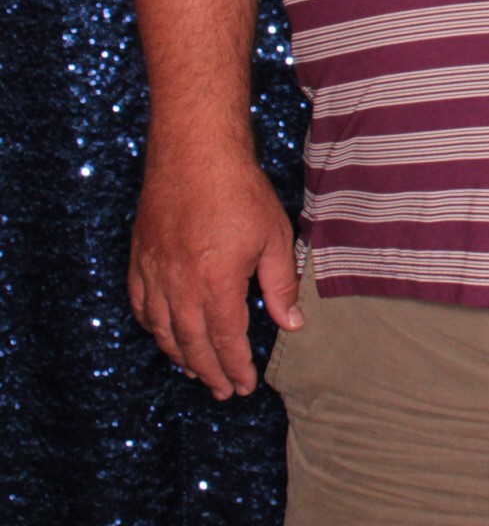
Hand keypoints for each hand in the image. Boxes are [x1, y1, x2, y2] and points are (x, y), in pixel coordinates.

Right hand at [127, 146, 298, 398]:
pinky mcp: (139, 259)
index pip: (226, 341)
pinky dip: (152, 327)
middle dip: (209, 372)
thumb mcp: (275, 238)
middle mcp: (179, 287)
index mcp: (216, 284)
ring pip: (162, 330)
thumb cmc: (240, 192)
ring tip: (197, 371)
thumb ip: (281, 285)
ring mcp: (154, 274)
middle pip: (191, 344)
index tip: (245, 387)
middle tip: (224, 391)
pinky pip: (140, 306)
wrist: (194, 155)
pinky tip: (163, 333)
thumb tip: (291, 324)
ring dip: (180, 355)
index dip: (236, 368)